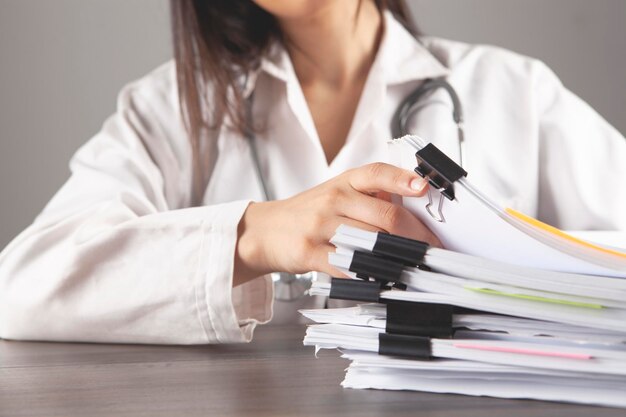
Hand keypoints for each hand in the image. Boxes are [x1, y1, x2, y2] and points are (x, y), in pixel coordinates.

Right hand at [234, 163, 440, 284]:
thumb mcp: (335, 194)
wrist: (264, 231)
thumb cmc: (308, 213)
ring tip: (417, 265)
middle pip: (385, 216)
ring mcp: (320, 227)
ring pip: (372, 243)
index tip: (424, 188)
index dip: (403, 180)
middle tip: (434, 248)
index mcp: (344, 182)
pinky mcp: (310, 253)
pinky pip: (348, 267)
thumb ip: (369, 196)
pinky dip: (370, 275)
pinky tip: (384, 279)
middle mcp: (333, 200)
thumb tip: (413, 207)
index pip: (377, 173)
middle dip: (416, 235)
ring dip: (399, 258)